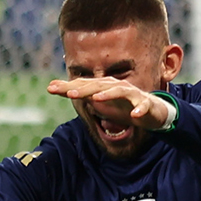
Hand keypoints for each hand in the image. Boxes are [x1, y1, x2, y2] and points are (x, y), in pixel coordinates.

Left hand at [46, 77, 173, 130]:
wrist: (150, 110)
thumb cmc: (120, 105)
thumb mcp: (97, 101)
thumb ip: (78, 94)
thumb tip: (53, 87)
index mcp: (103, 86)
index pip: (83, 85)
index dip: (67, 87)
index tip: (50, 88)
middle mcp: (116, 86)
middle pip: (97, 86)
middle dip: (83, 89)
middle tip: (69, 94)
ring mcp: (131, 93)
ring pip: (118, 91)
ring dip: (108, 95)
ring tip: (96, 99)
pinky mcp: (144, 103)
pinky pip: (142, 106)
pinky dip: (139, 110)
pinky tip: (134, 115)